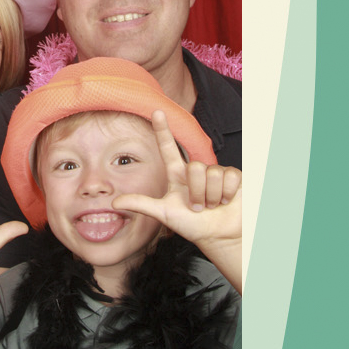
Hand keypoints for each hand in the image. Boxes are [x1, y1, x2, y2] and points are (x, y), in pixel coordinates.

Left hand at [113, 110, 242, 292]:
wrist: (220, 236)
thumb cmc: (193, 226)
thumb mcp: (165, 214)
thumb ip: (141, 205)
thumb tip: (114, 203)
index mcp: (177, 175)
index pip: (169, 148)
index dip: (163, 130)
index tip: (156, 112)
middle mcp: (196, 171)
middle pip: (194, 168)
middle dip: (197, 193)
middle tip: (199, 207)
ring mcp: (215, 172)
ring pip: (212, 174)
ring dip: (212, 196)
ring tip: (212, 206)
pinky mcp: (234, 176)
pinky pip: (230, 177)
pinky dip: (227, 194)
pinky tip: (227, 201)